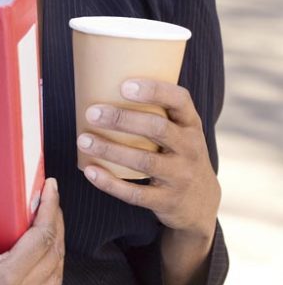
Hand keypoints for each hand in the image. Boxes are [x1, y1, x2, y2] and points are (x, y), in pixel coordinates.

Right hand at [0, 166, 63, 284]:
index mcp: (5, 278)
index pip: (42, 237)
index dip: (50, 209)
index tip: (50, 190)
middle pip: (53, 258)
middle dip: (55, 227)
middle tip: (50, 207)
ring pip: (54, 284)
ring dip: (56, 257)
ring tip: (50, 235)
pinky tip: (48, 279)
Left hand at [76, 78, 220, 240]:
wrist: (201, 202)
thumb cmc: (176, 153)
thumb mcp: (178, 131)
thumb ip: (154, 112)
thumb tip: (102, 83)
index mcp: (191, 123)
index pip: (179, 100)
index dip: (154, 90)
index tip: (124, 85)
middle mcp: (190, 147)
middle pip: (157, 128)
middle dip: (122, 119)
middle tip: (92, 112)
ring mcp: (181, 176)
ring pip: (144, 161)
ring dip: (110, 150)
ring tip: (83, 140)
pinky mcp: (167, 201)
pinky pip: (136, 193)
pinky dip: (110, 183)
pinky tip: (90, 171)